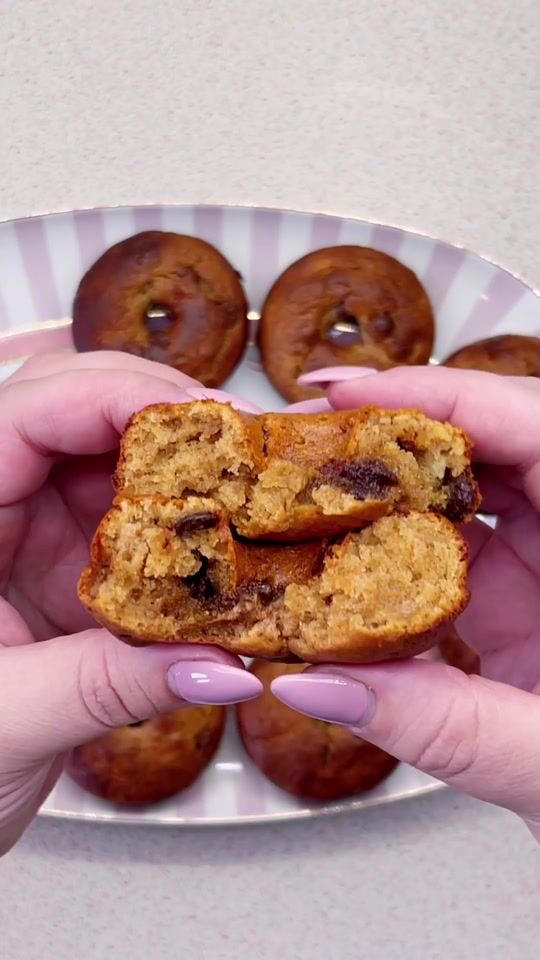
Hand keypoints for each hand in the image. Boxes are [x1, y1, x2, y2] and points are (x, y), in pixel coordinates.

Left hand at [0, 352, 261, 856]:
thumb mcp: (7, 722)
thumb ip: (112, 685)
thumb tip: (224, 665)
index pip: (30, 411)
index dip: (118, 397)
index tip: (204, 425)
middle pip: (78, 408)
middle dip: (163, 416)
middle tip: (243, 447)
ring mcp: (31, 531)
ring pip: (113, 457)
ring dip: (183, 466)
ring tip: (251, 486)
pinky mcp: (66, 564)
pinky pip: (132, 517)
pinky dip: (182, 520)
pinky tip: (228, 536)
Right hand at [274, 365, 539, 840]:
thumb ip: (435, 725)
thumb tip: (312, 685)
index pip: (535, 428)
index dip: (446, 396)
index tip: (360, 394)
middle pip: (492, 438)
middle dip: (401, 422)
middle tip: (314, 424)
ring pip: (466, 482)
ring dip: (390, 473)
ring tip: (314, 469)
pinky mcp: (510, 589)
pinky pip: (449, 537)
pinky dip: (392, 531)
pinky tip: (343, 534)